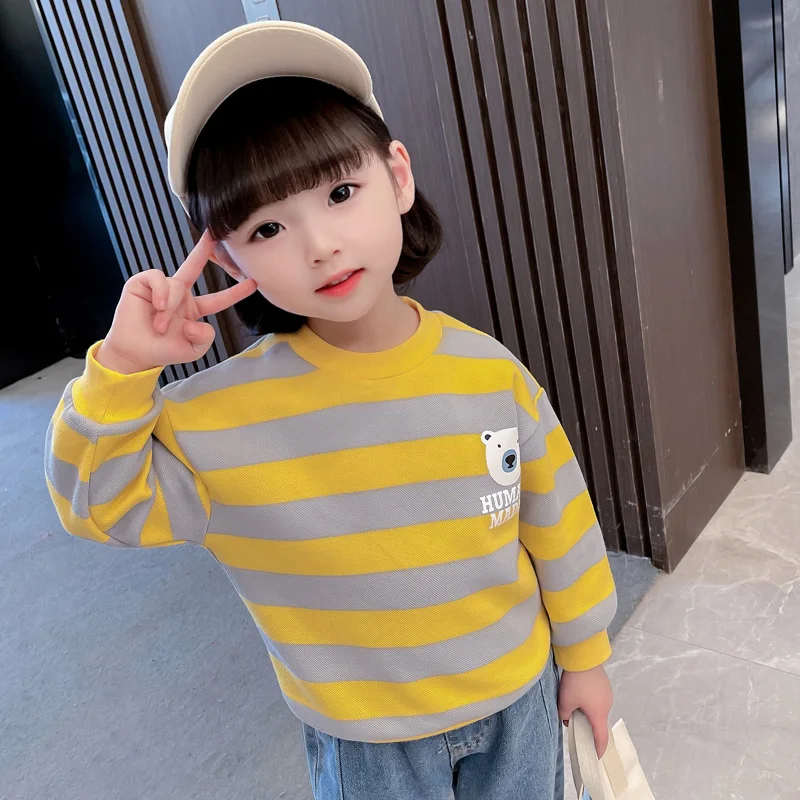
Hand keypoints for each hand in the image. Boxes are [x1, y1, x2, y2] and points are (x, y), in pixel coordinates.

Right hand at [97, 231, 256, 373]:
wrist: (135, 354)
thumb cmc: (163, 350)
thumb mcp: (193, 350)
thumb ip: (205, 338)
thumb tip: (198, 323)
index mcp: (194, 310)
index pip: (218, 299)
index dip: (235, 292)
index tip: (253, 283)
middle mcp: (179, 295)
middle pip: (194, 266)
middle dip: (203, 249)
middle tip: (214, 233)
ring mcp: (161, 288)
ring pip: (177, 283)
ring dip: (170, 306)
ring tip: (160, 325)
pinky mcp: (142, 283)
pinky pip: (158, 276)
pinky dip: (161, 291)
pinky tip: (157, 305)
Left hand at [558, 664, 612, 755]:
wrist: (584, 658)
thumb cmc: (576, 682)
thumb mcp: (565, 700)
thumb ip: (564, 714)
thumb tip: (566, 719)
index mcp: (598, 714)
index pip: (601, 737)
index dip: (598, 748)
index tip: (596, 756)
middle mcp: (607, 705)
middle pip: (598, 721)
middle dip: (588, 725)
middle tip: (575, 723)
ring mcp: (608, 694)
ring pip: (598, 709)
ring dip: (588, 711)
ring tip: (574, 705)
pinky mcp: (605, 684)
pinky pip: (598, 698)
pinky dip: (590, 701)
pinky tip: (580, 693)